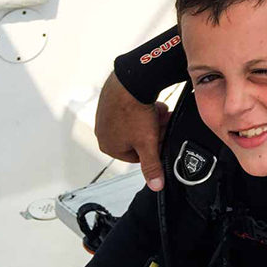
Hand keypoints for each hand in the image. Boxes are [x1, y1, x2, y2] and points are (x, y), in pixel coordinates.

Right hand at [95, 72, 168, 190]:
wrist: (131, 82)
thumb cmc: (133, 112)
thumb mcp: (147, 144)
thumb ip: (152, 166)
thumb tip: (155, 185)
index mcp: (109, 146)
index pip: (137, 156)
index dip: (153, 148)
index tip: (160, 139)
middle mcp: (104, 132)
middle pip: (138, 139)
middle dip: (153, 132)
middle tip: (161, 123)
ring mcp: (107, 115)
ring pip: (138, 124)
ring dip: (151, 120)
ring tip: (159, 113)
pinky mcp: (113, 101)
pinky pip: (133, 110)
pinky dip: (145, 108)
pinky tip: (153, 104)